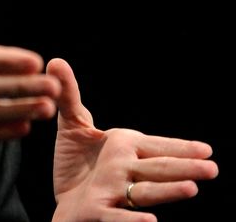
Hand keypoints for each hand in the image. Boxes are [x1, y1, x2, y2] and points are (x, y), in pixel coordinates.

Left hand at [48, 58, 218, 221]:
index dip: (181, 148)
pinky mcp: (98, 211)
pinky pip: (116, 217)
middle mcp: (125, 170)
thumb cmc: (78, 163)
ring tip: (191, 189)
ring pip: (146, 192)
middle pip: (158, 168)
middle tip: (212, 167)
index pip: (158, 146)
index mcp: (126, 148)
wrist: (66, 200)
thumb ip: (69, 96)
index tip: (206, 149)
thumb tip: (56, 61)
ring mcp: (115, 192)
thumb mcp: (73, 126)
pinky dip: (132, 221)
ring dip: (168, 191)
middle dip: (183, 167)